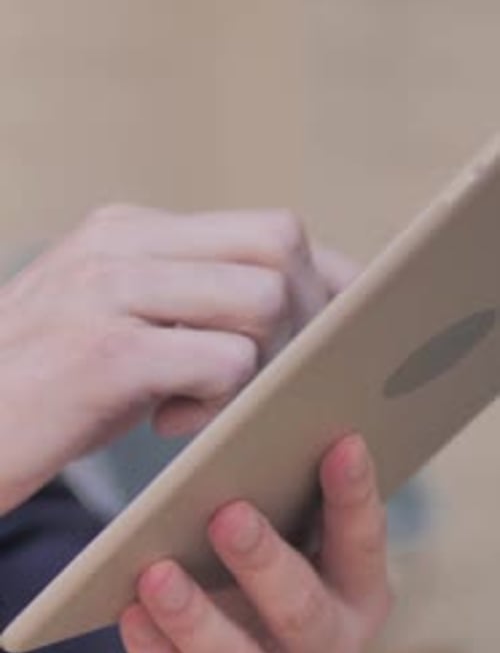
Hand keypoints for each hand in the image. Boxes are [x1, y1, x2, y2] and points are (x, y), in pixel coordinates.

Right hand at [0, 207, 352, 512]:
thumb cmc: (45, 391)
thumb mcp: (118, 326)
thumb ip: (186, 307)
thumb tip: (288, 319)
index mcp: (130, 229)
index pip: (266, 227)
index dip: (323, 277)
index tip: (347, 322)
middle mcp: (122, 241)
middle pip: (278, 246)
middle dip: (307, 316)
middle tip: (281, 374)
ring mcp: (110, 289)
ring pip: (260, 297)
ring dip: (262, 360)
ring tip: (210, 402)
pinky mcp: (105, 352)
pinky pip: (222, 360)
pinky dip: (220, 400)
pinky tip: (170, 424)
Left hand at [121, 435, 389, 652]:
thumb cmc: (267, 594)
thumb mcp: (291, 556)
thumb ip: (281, 509)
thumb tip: (233, 447)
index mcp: (357, 599)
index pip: (363, 546)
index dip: (354, 496)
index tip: (343, 442)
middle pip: (301, 610)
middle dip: (263, 562)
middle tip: (227, 514)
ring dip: (195, 617)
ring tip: (156, 573)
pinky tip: (131, 616)